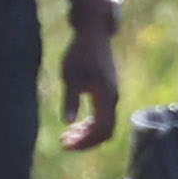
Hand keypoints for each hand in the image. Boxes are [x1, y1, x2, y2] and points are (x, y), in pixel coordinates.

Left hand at [57, 21, 121, 151]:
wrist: (94, 34)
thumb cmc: (80, 52)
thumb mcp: (70, 75)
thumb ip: (71, 99)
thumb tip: (67, 121)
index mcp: (106, 96)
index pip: (101, 130)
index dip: (85, 142)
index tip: (66, 144)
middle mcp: (113, 98)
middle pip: (105, 132)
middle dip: (85, 141)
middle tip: (64, 144)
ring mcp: (112, 95)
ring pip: (105, 125)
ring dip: (87, 134)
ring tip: (66, 136)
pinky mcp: (108, 92)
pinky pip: (103, 116)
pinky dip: (90, 124)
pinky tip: (74, 124)